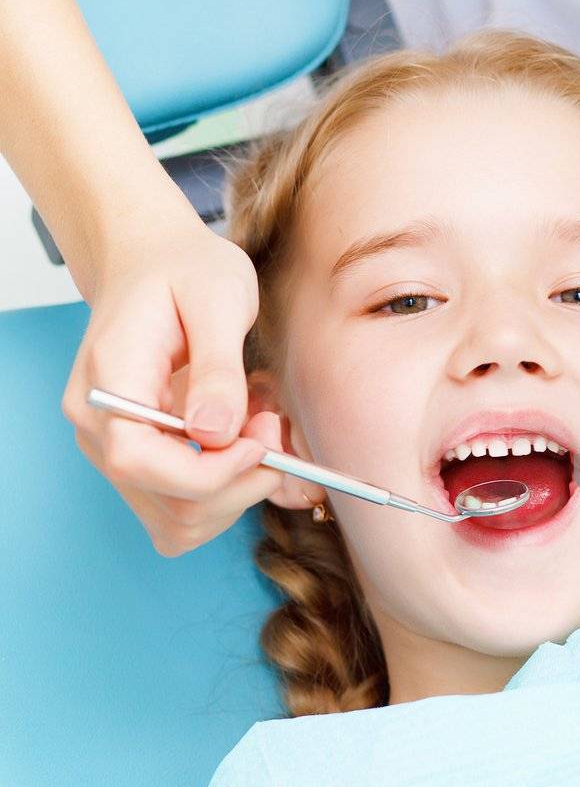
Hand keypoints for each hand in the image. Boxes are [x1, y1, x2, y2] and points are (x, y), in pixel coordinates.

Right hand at [60, 217, 278, 555]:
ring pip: (181, 523)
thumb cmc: (185, 272)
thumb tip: (216, 433)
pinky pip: (186, 513)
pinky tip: (245, 449)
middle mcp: (99, 430)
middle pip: (169, 506)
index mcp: (108, 385)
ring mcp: (118, 452)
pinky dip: (229, 495)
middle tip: (274, 428)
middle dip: (240, 483)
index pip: (138, 462)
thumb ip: (218, 368)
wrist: (156, 263)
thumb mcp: (217, 299)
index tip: (260, 441)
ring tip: (260, 430)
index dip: (210, 471)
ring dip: (239, 493)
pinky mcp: (144, 463)